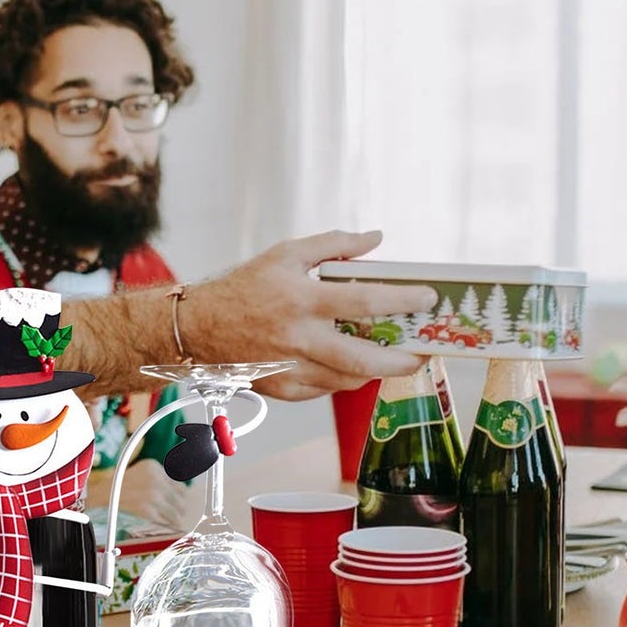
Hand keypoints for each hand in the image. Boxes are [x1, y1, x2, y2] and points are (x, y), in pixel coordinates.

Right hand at [83, 459, 193, 527]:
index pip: (179, 484)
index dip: (181, 495)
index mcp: (153, 467)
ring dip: (176, 517)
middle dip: (179, 507)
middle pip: (180, 498)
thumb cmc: (121, 486)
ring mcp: (152, 495)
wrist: (100, 496)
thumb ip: (160, 478)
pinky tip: (166, 526)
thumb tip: (183, 491)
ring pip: (175, 511)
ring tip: (175, 521)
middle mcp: (155, 479)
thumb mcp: (141, 472)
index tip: (182, 501)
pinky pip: (166, 520)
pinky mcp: (147, 510)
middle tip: (179, 512)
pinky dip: (168, 524)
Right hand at [179, 231, 437, 400]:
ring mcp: (292, 368)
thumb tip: (376, 238)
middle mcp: (300, 339)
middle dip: (403, 359)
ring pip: (350, 380)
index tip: (428, 298)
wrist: (198, 328)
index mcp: (303, 299)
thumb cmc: (243, 288)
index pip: (366, 301)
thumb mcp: (286, 254)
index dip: (403, 300)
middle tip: (423, 352)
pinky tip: (353, 364)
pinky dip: (346, 378)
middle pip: (366, 359)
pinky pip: (327, 389)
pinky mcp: (285, 389)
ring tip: (394, 357)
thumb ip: (334, 244)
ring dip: (377, 370)